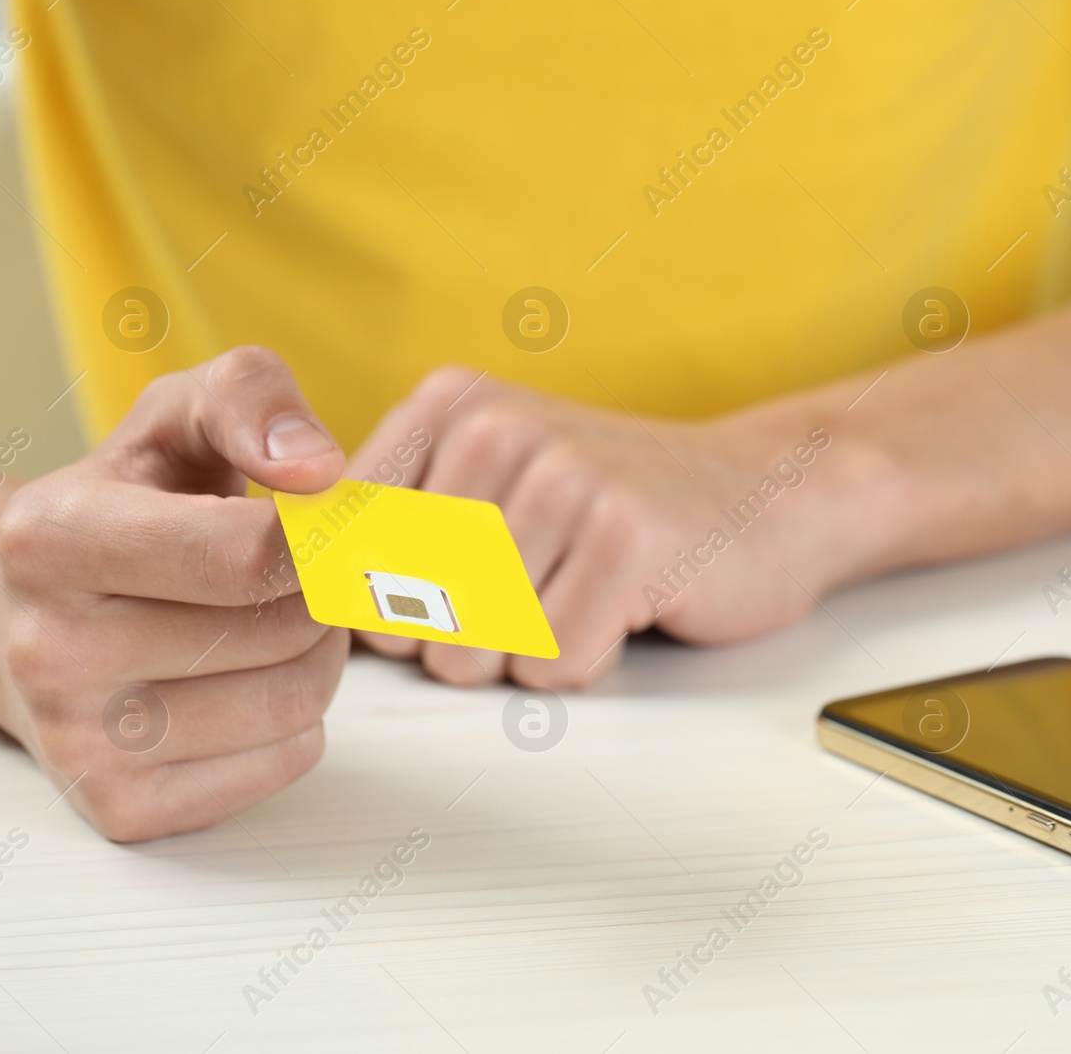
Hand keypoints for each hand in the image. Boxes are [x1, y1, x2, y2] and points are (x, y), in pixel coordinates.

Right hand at [0, 347, 348, 840]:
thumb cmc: (117, 500)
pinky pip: (287, 762)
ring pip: (296, 703)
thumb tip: (321, 469)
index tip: (336, 527)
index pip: (250, 556)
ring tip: (272, 622)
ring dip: (319, 657)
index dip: (323, 539)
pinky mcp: (120, 806)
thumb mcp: (174, 416)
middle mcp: (52, 647)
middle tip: (298, 576)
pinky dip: (298, 722)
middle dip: (321, 595)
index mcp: (58, 538)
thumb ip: (253, 401)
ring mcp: (79, 741)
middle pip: (285, 631)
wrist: (2, 603)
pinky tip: (248, 682)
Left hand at [345, 367, 867, 687]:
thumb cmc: (616, 506)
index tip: (456, 585)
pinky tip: (622, 610)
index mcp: (448, 406)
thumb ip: (395, 527)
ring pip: (475, 648)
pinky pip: (553, 664)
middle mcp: (498, 428)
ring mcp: (568, 478)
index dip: (389, 606)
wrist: (768, 494)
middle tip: (535, 592)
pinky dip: (583, 665)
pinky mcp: (631, 539)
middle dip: (459, 642)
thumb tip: (303, 601)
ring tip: (578, 596)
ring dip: (523, 656)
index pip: (346, 555)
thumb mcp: (494, 486)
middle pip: (406, 615)